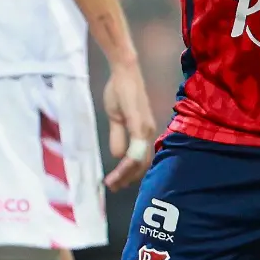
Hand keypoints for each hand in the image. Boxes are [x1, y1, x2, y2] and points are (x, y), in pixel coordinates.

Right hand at [103, 57, 155, 190]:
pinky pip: (136, 147)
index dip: (128, 174)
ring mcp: (144, 128)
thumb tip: (117, 156)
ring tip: (112, 182)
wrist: (124, 71)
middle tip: (113, 187)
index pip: (140, 160)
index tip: (115, 183)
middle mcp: (147, 132)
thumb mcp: (116, 117)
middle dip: (127, 178)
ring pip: (139, 159)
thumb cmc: (119, 90)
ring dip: (126, 173)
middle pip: (141, 164)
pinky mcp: (138, 122)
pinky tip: (119, 166)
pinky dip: (129, 160)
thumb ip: (118, 136)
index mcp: (143, 131)